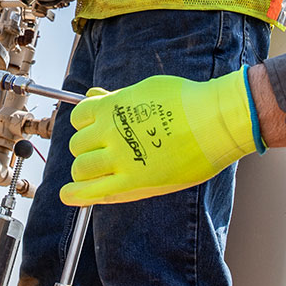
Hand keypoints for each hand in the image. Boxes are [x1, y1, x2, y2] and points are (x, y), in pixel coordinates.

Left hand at [59, 68, 263, 205]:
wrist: (215, 122)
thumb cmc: (187, 102)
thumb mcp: (146, 90)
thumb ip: (116, 97)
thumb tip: (93, 95)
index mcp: (113, 107)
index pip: (78, 116)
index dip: (85, 123)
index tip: (92, 129)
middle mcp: (110, 132)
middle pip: (77, 145)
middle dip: (85, 147)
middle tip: (102, 150)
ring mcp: (120, 159)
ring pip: (81, 169)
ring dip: (85, 169)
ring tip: (97, 170)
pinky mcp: (133, 183)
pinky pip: (92, 192)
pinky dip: (76, 194)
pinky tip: (70, 195)